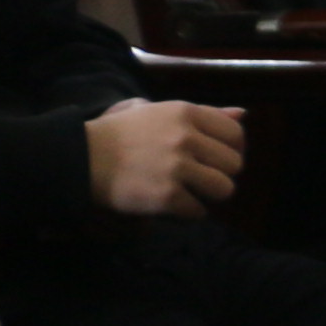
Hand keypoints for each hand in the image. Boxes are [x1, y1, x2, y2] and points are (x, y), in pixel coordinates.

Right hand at [83, 98, 244, 220]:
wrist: (82, 158)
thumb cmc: (120, 134)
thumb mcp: (160, 112)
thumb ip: (204, 113)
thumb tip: (243, 114)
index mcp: (186, 112)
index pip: (235, 133)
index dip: (231, 150)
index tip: (217, 159)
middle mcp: (185, 137)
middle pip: (234, 164)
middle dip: (221, 174)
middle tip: (201, 179)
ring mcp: (177, 167)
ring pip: (224, 189)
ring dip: (209, 196)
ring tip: (191, 193)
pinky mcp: (166, 195)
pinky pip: (198, 211)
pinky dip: (188, 214)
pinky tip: (173, 206)